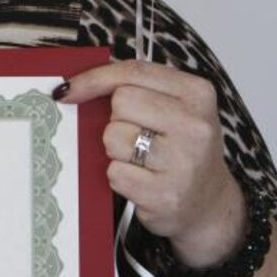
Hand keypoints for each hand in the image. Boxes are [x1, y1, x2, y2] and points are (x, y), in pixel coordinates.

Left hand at [58, 59, 245, 267]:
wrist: (209, 204)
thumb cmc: (181, 150)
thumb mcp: (173, 109)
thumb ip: (136, 89)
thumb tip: (73, 87)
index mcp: (196, 93)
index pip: (133, 72)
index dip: (93, 78)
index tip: (68, 90)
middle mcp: (195, 124)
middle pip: (120, 102)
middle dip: (117, 120)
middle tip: (138, 136)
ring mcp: (183, 161)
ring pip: (113, 137)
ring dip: (116, 151)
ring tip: (141, 161)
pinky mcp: (166, 194)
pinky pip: (115, 173)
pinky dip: (120, 177)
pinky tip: (142, 182)